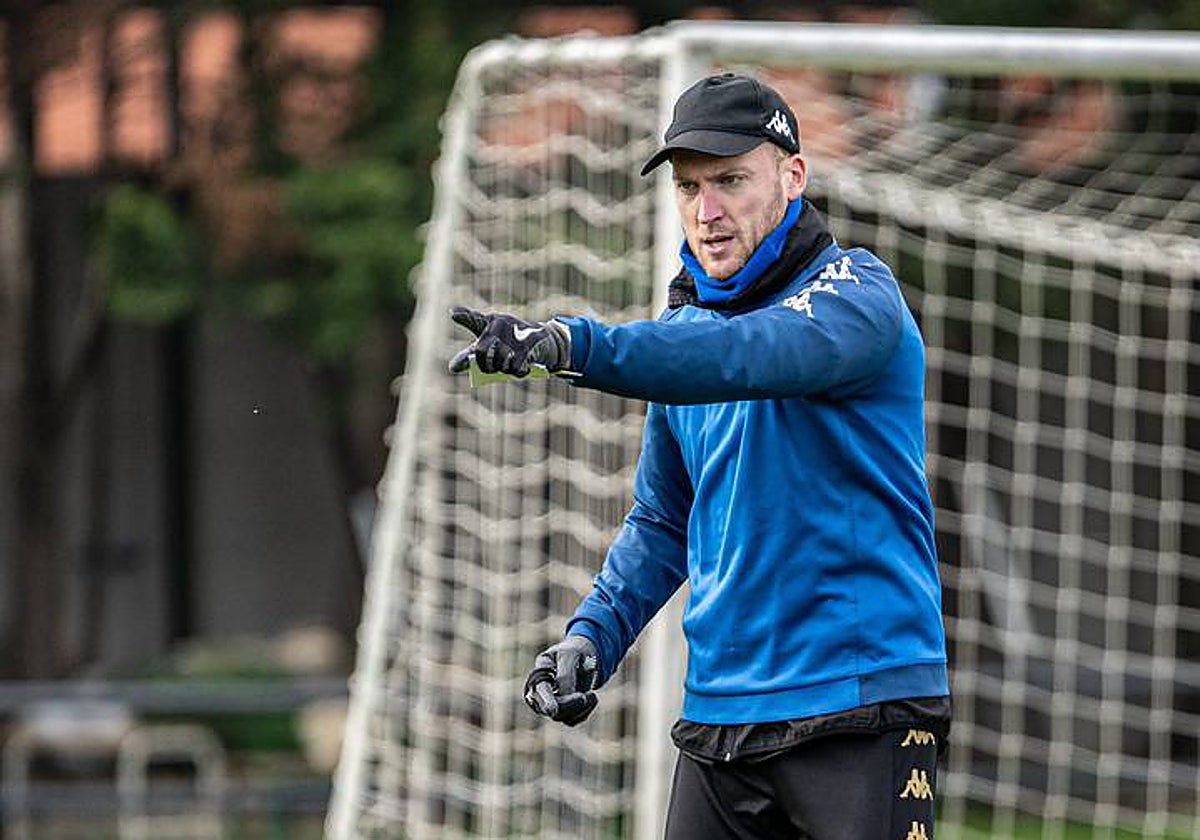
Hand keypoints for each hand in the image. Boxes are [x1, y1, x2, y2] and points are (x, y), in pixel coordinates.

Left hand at [448, 306, 570, 376]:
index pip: (474, 319)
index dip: (464, 317)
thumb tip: (452, 367)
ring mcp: (516, 331)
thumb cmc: (508, 343)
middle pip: (482, 352)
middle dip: (485, 365)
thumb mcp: (488, 346)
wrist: (541, 340)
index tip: (454, 314)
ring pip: (501, 362)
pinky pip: (517, 366)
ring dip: (504, 369)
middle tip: (490, 369)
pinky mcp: (531, 341)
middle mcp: (500, 323)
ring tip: (509, 365)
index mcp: (487, 322)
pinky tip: (523, 367)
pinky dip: (519, 371)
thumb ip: (469, 355)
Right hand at [524, 635, 599, 725]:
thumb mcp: (570, 656)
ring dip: (581, 707)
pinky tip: (591, 698)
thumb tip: (564, 696)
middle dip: (570, 705)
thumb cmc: (573, 652)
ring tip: (592, 694)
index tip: (552, 709)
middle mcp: (539, 691)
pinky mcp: (561, 712)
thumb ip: (566, 675)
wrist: (583, 656)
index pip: (539, 689)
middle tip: (589, 695)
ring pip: (562, 716)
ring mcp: (549, 703)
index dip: (546, 699)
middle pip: (548, 708)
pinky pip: (572, 720)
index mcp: (539, 673)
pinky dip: (585, 711)